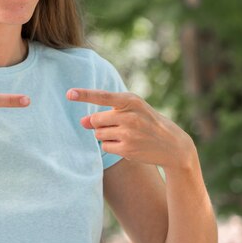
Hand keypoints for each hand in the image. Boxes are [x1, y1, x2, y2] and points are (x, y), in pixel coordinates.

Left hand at [67, 88, 196, 170]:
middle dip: (99, 124)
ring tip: (124, 135)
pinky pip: (105, 147)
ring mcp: (128, 133)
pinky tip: (127, 145)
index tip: (68, 93)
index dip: (84, 95)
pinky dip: (111, 146)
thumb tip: (82, 122)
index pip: (103, 96)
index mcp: (131, 100)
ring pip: (98, 134)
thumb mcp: (133, 110)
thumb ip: (107, 112)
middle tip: (116, 126)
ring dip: (105, 135)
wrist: (173, 145)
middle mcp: (129, 116)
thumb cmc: (148, 123)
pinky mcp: (127, 149)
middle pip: (96, 120)